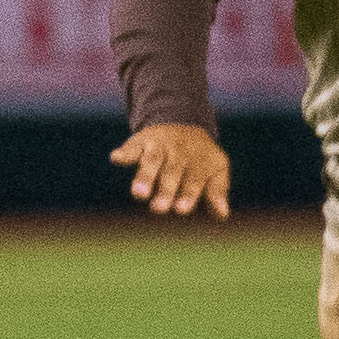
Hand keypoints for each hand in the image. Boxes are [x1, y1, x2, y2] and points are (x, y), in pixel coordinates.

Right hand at [113, 122, 232, 218]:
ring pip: (152, 160)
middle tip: (159, 209)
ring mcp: (160, 145)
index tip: (181, 210)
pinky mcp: (141, 141)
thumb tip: (223, 215)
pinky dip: (124, 152)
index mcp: (200, 161)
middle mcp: (180, 151)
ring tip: (138, 194)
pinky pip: (132, 146)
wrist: (184, 123)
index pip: (194, 179)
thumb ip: (217, 192)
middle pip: (172, 171)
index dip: (188, 194)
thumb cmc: (200, 159)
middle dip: (165, 190)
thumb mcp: (216, 171)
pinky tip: (115, 158)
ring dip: (144, 177)